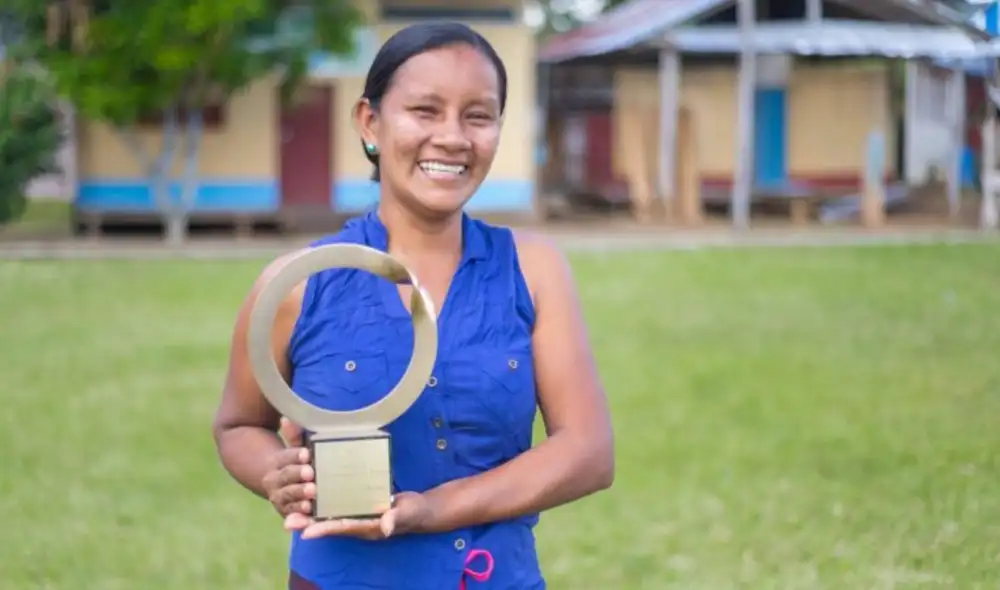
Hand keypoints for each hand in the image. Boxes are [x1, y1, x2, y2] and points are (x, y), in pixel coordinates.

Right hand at [261, 419, 314, 518]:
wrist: (275, 482)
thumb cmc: (296, 461)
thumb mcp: (295, 447)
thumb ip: (294, 435)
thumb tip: (287, 418)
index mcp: (277, 461)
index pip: (285, 457)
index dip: (295, 456)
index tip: (306, 454)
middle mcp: (274, 480)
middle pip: (285, 477)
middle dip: (298, 475)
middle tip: (311, 474)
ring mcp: (279, 497)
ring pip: (286, 496)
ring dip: (298, 496)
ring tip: (312, 494)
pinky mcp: (286, 511)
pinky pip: (291, 514)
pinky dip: (298, 515)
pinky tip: (308, 513)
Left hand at [285, 491, 434, 540]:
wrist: (420, 511)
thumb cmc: (414, 513)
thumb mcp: (407, 513)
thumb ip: (396, 518)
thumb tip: (386, 526)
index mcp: (368, 527)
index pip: (343, 528)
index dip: (324, 529)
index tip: (305, 532)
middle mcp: (359, 524)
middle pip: (330, 525)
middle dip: (309, 524)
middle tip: (287, 522)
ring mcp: (357, 516)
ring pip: (330, 517)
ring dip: (311, 515)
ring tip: (289, 512)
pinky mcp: (358, 507)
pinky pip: (338, 508)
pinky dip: (324, 504)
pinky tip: (311, 496)